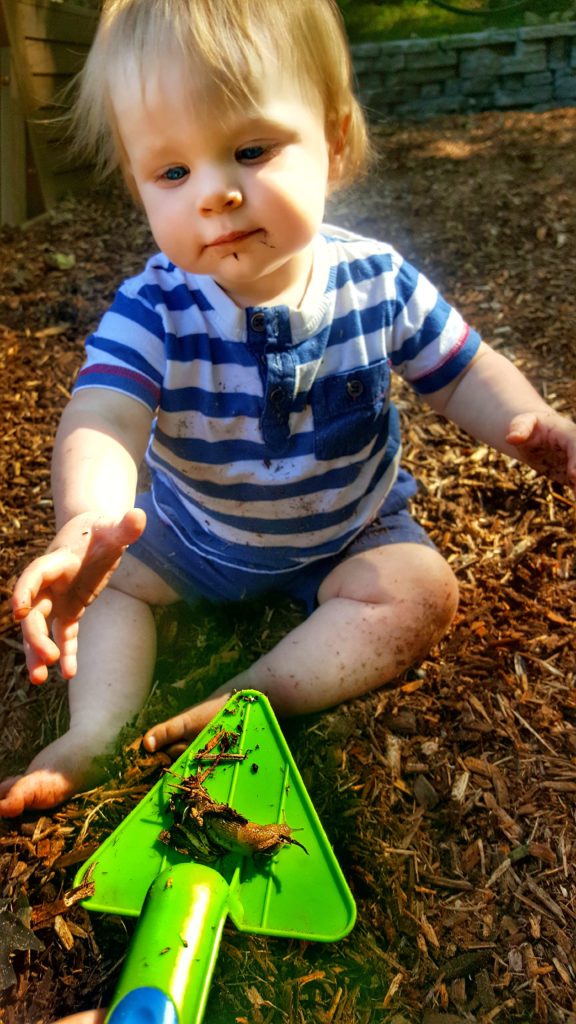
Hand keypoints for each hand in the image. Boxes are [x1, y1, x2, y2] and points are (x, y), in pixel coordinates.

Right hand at [12, 508, 145, 683]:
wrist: (92, 532)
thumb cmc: (102, 529)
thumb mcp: (115, 529)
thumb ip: (125, 527)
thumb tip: (139, 517)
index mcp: (58, 561)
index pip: (35, 575)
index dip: (25, 590)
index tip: (18, 610)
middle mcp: (51, 583)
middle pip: (34, 611)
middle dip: (35, 636)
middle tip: (47, 659)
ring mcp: (57, 598)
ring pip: (41, 628)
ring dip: (38, 652)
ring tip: (40, 679)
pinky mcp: (68, 609)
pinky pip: (64, 634)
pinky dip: (66, 651)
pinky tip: (70, 673)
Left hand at [506, 411, 575, 494]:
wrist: (539, 434)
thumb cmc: (531, 426)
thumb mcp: (523, 423)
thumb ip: (519, 428)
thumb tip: (511, 438)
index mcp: (569, 434)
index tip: (573, 475)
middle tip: (575, 491)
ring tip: (575, 500)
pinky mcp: (573, 477)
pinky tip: (574, 503)